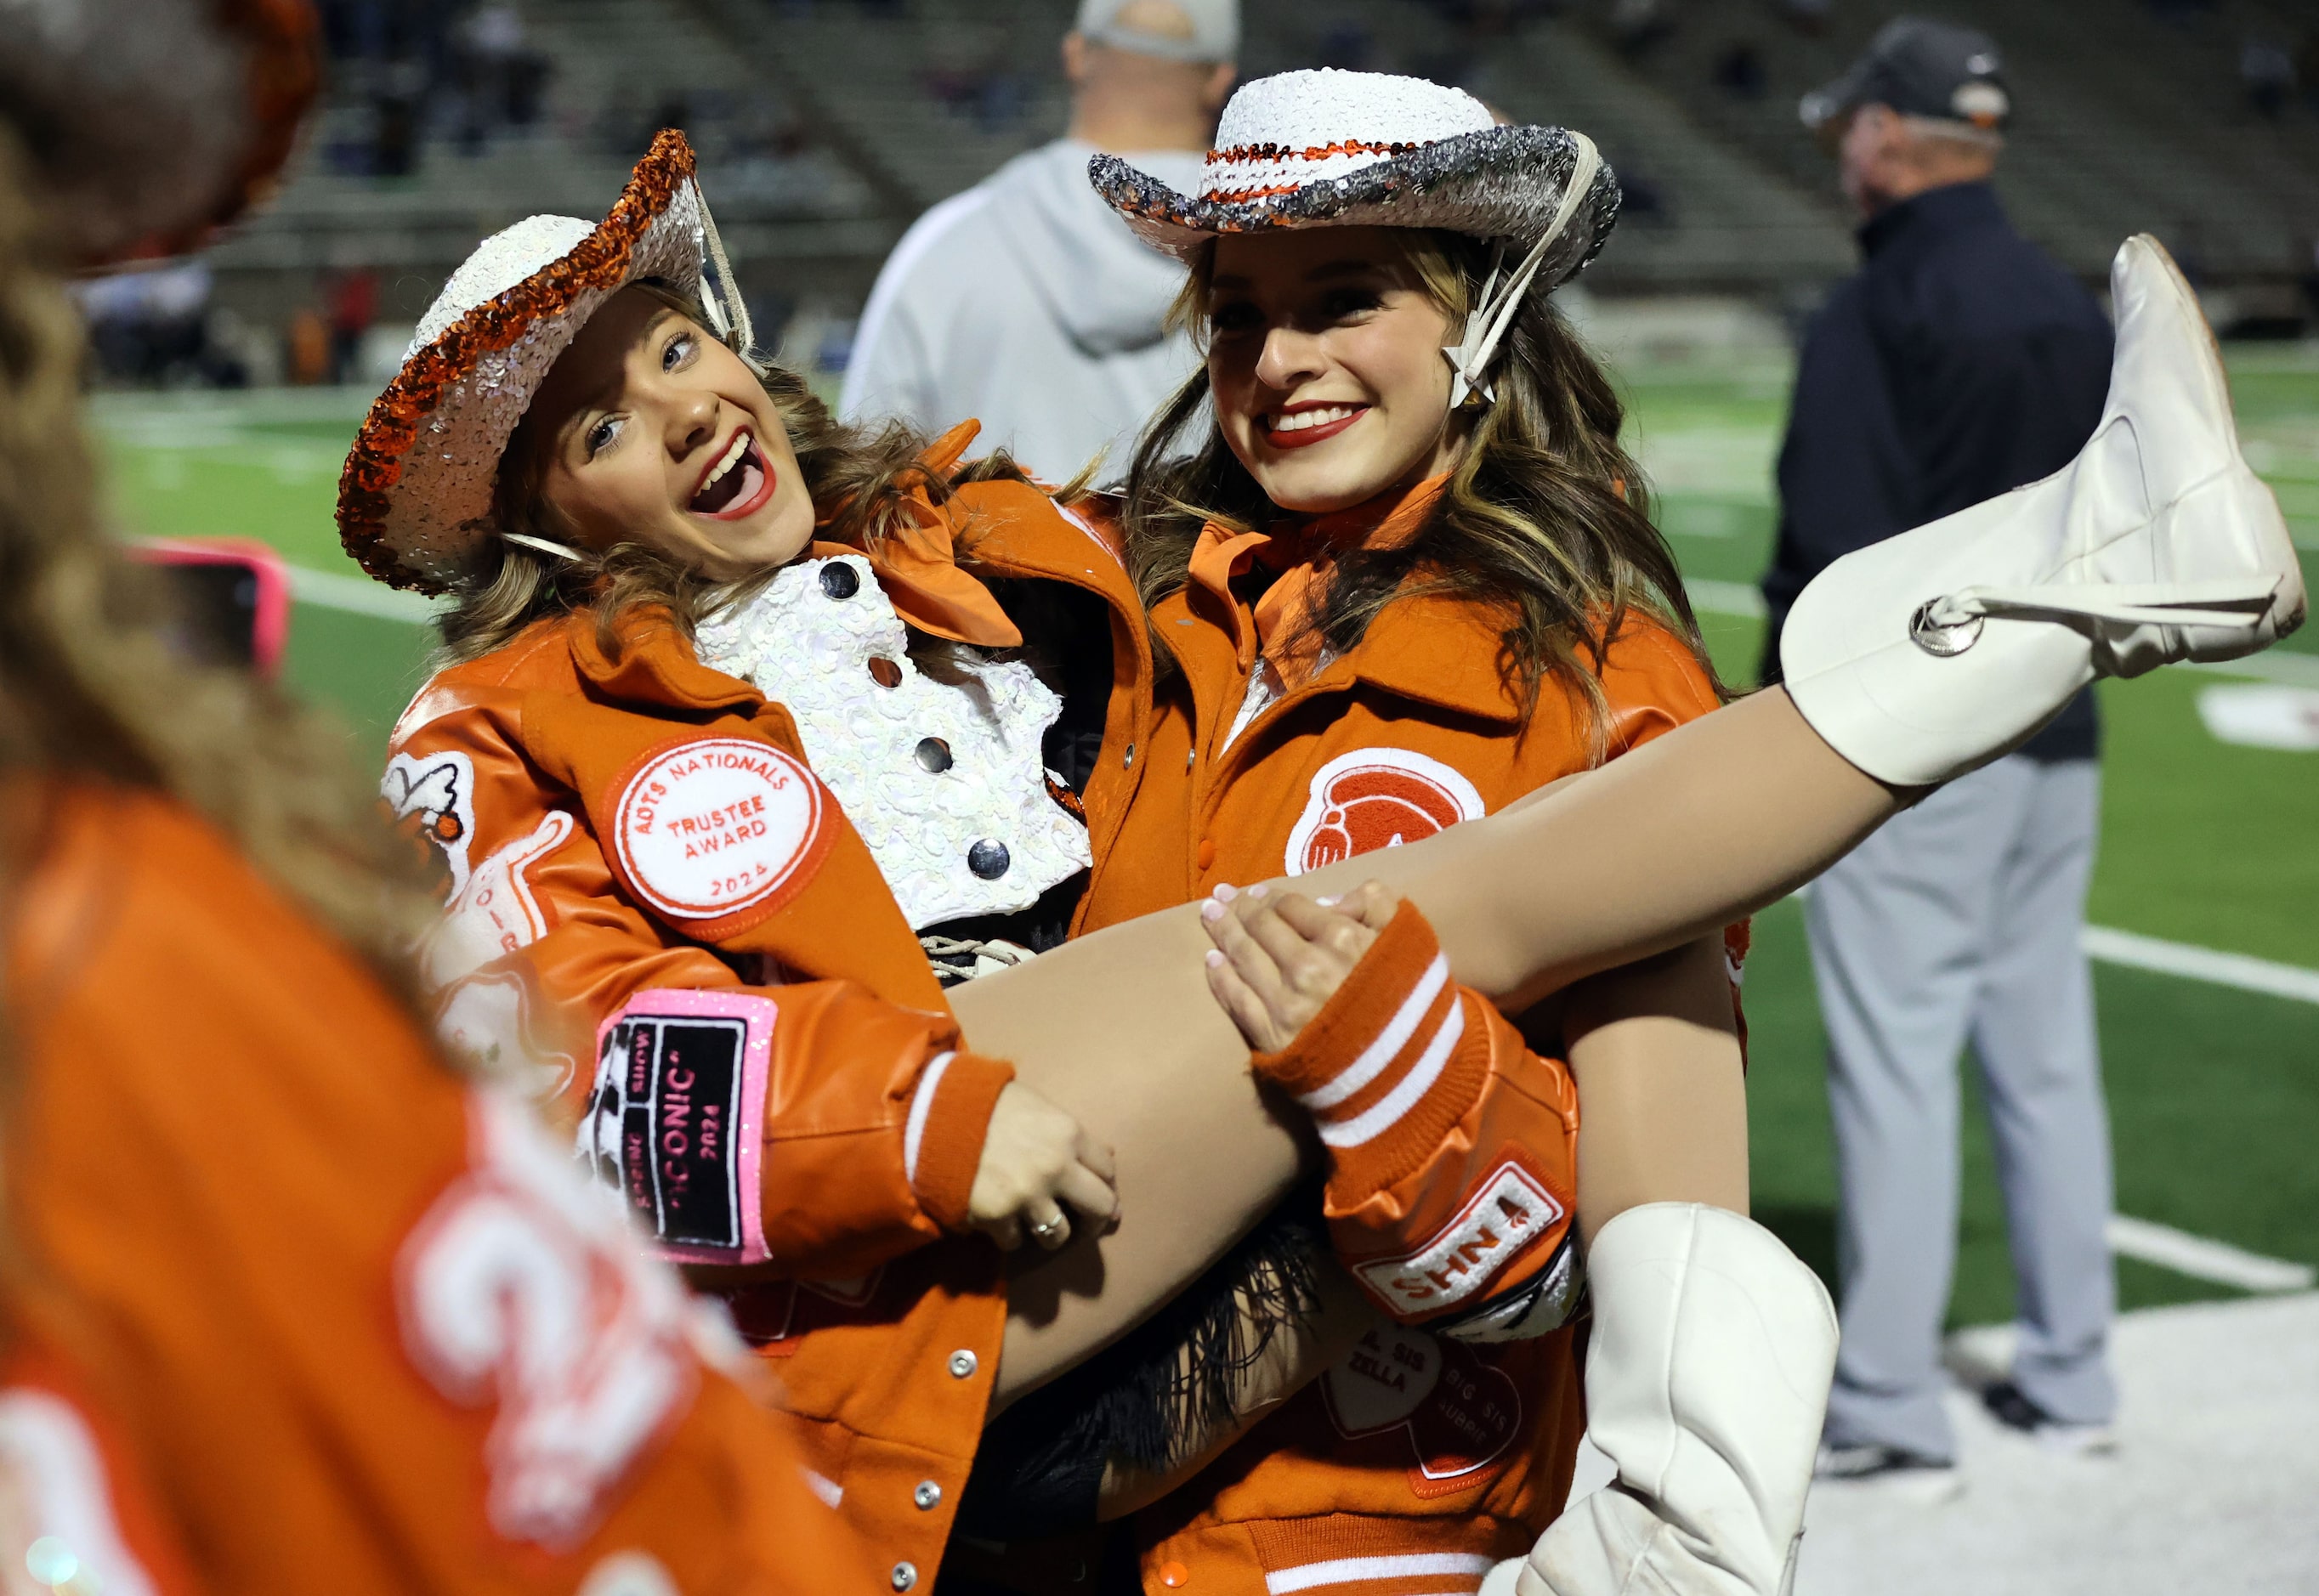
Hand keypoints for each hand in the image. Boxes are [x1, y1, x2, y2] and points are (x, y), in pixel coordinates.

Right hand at [967, 1081, 1118, 1250]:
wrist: (934, 1115)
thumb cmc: (987, 1104)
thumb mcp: (1037, 1106)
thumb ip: (1070, 1133)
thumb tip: (1106, 1156)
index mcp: (1069, 1134)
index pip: (1108, 1170)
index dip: (1105, 1185)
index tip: (1097, 1194)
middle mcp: (1056, 1167)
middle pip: (1100, 1209)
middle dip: (1094, 1221)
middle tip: (1083, 1225)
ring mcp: (1028, 1196)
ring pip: (1059, 1235)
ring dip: (1049, 1233)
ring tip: (1036, 1225)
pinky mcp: (998, 1216)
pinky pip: (1015, 1242)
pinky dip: (1009, 1236)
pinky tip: (1001, 1221)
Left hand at [1198, 880, 1399, 1051]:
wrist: (1411, 1075)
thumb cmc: (1412, 1003)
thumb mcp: (1410, 939)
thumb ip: (1376, 905)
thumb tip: (1328, 901)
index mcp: (1343, 939)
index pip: (1292, 907)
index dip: (1272, 896)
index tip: (1258, 892)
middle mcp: (1308, 967)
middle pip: (1262, 927)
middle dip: (1239, 907)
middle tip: (1221, 896)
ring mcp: (1286, 1004)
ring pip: (1244, 957)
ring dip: (1223, 932)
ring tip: (1209, 915)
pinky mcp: (1273, 1037)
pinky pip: (1237, 1000)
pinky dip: (1220, 977)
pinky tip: (1211, 961)